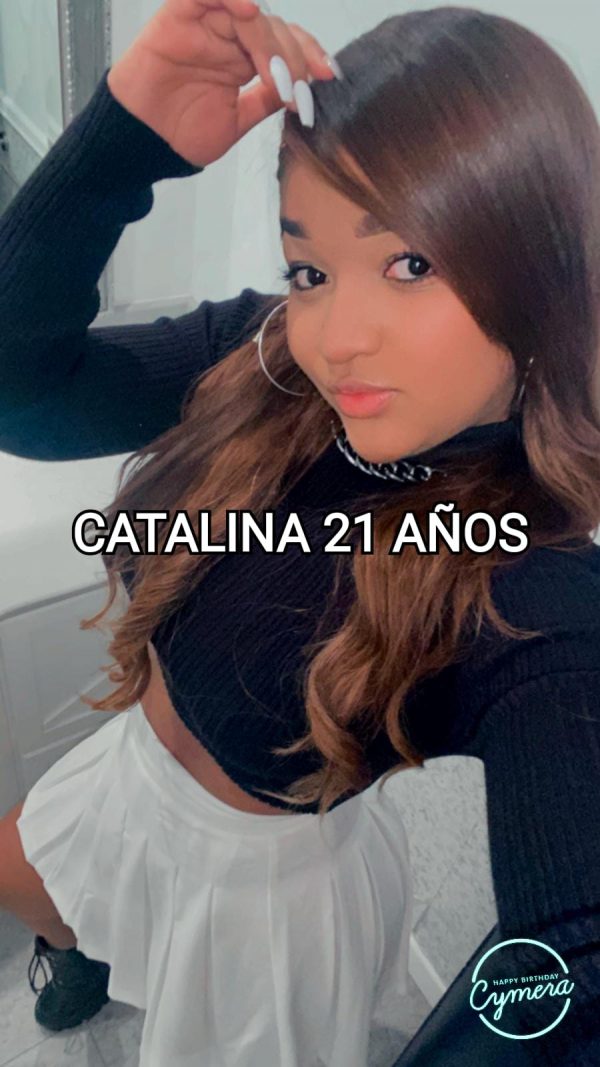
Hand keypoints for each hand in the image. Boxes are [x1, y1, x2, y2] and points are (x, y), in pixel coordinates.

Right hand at [106, 0, 337, 166]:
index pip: (284, 41)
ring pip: (247, 11)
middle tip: (295, 90)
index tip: (327, 77)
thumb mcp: (238, 121)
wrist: (143, 145)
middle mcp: (226, 36)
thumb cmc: (180, 134)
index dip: (309, 54)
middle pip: (272, 26)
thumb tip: (301, 88)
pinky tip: (247, 10)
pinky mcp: (177, 17)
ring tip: (275, 74)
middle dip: (293, 57)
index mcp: (242, 58)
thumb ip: (266, 100)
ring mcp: (203, 24)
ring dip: (268, 40)